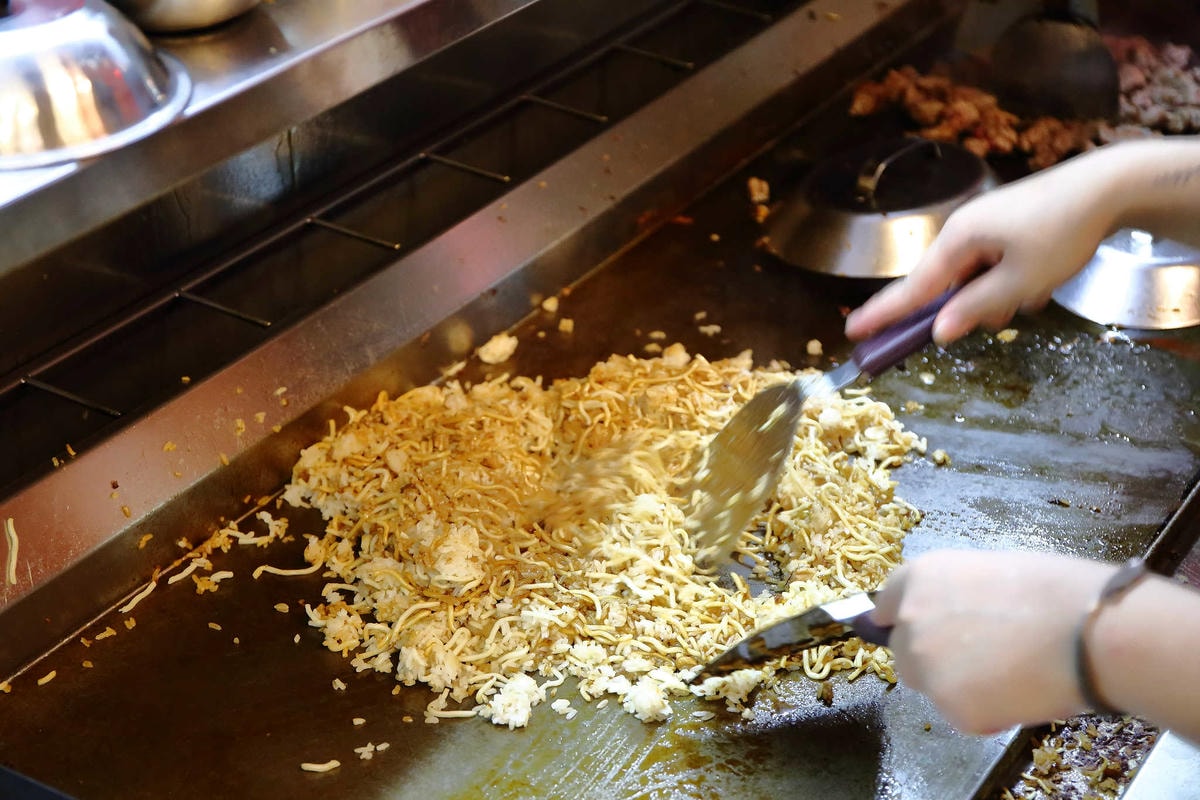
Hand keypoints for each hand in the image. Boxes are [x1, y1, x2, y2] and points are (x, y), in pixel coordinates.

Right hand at [844, 154, 1117, 345]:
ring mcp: (984, 225)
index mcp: (957, 241)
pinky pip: (994, 265)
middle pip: (946, 286)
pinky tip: (1043, 277)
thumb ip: (974, 308)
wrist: (1109, 185)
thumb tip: (937, 332)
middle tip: (1008, 309)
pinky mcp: (1005, 225)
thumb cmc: (1062, 232)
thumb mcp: (1019, 281)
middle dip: (972, 306)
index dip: (883, 313)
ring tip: (1037, 289)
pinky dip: (1013, 278)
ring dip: (999, 295)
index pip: (911, 288)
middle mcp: (962, 230)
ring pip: (975, 278)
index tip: (852, 331)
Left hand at [871, 550, 1112, 733]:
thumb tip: (953, 613)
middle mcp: (911, 622)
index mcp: (919, 578)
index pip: (887, 604)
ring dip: (955, 684)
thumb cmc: (1056, 591)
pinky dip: (986, 711)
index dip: (903, 617)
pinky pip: (962, 714)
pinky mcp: (952, 710)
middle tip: (980, 655)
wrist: (1091, 632)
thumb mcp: (991, 570)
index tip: (913, 627)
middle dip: (932, 655)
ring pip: (929, 685)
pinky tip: (1021, 692)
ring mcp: (927, 669)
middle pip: (904, 650)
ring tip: (1009, 672)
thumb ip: (956, 595)